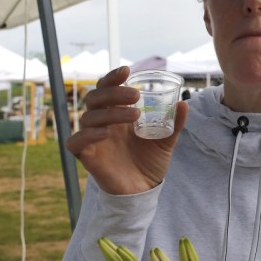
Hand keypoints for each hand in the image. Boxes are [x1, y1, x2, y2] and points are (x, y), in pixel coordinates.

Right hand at [66, 66, 188, 194]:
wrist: (144, 190)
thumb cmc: (150, 163)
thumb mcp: (166, 141)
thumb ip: (174, 124)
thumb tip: (184, 103)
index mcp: (117, 115)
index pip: (107, 89)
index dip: (112, 78)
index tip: (126, 70)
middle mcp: (103, 124)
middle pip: (95, 98)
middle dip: (113, 92)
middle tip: (135, 95)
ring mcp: (94, 139)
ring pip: (89, 117)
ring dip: (111, 112)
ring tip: (135, 114)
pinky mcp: (87, 156)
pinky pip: (76, 141)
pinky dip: (88, 134)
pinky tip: (106, 133)